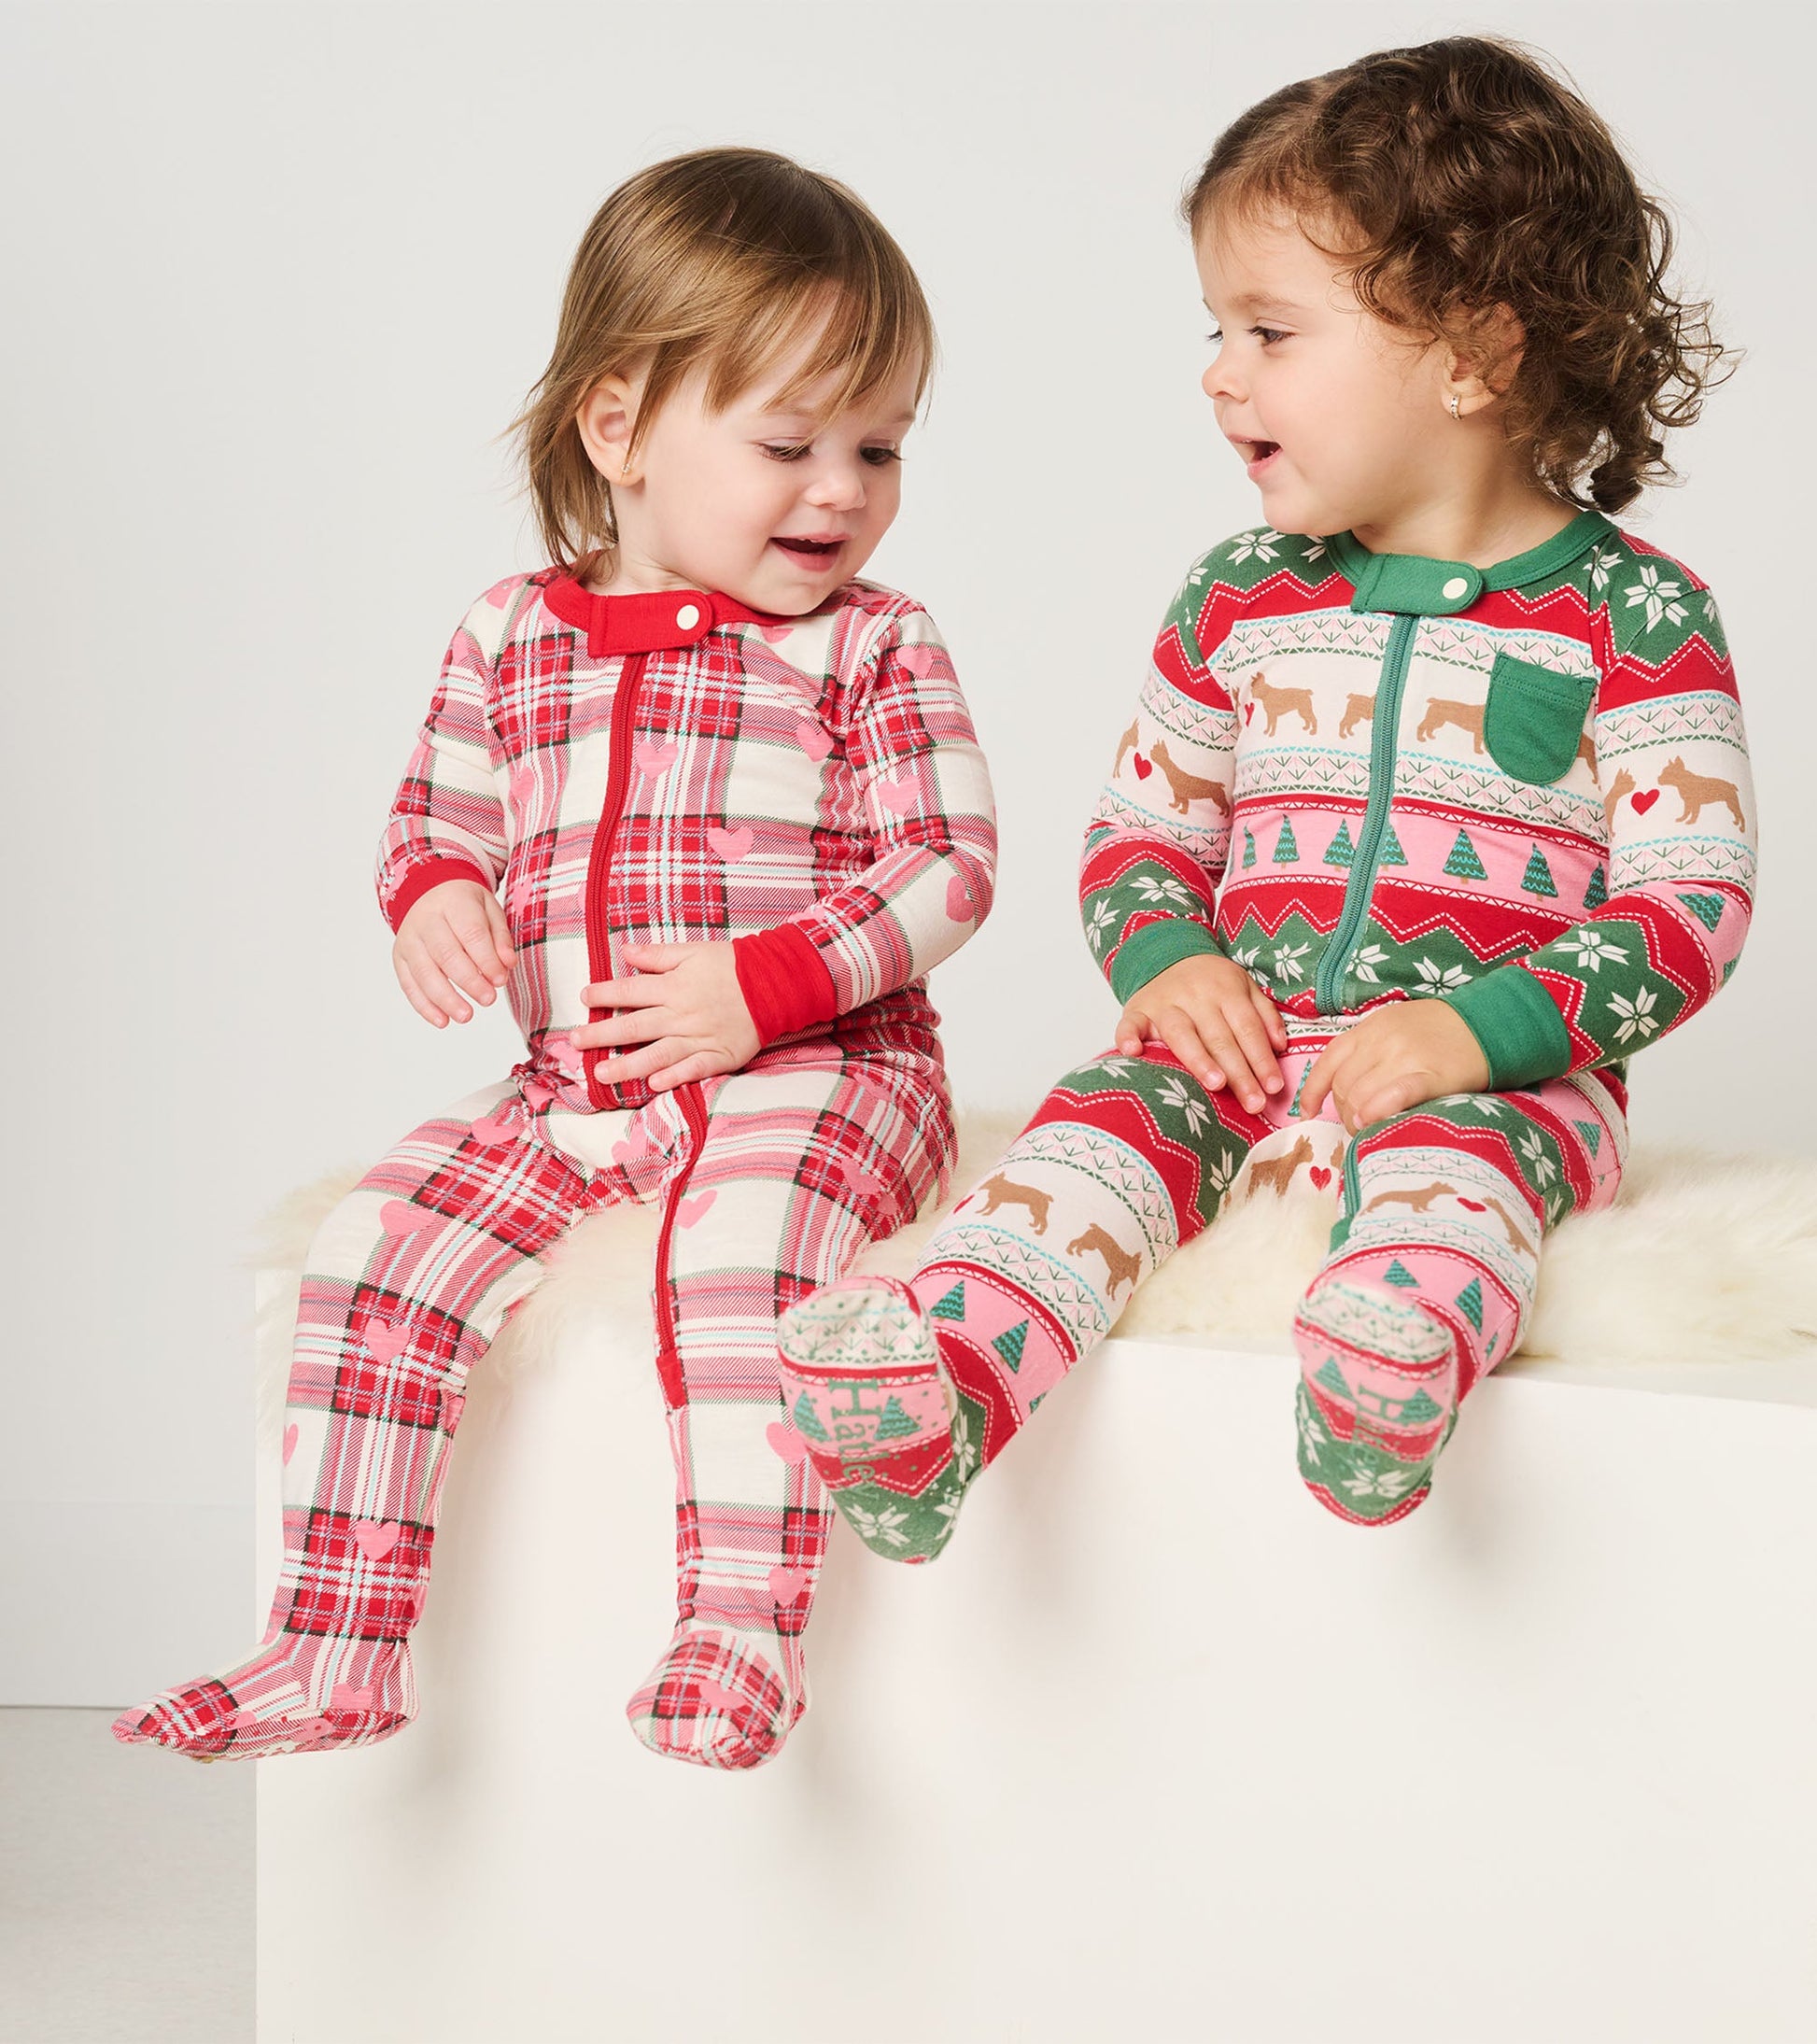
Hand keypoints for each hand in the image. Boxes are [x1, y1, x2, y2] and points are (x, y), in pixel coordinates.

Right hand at [393, 880, 514, 1026]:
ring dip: (446, 998)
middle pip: (446, 954)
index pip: (471, 933)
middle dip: (469, 981)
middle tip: (489, 1000)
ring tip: (466, 1016)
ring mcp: (409, 940)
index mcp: (453, 903)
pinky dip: (424, 1006)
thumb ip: (500, 937)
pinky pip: (409, 984)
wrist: (428, 893)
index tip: (500, 980)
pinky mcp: (400, 958)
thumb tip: (508, 964)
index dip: (486, 959)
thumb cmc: (465, 906)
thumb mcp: (489, 910)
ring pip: (424, 972)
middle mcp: (425, 920)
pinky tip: (442, 1020)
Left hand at [575, 943, 759, 1091]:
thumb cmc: (734, 965)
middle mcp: (681, 1014)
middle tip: (574, 1042)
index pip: (629, 991)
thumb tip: (625, 951)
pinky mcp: (718, 1055)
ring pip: (656, 1054)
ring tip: (601, 1073)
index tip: (583, 998)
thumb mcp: (694, 951)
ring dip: (626, 1065)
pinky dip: (674, 1077)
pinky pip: (693, 1069)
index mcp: (673, 986)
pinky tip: (653, 1085)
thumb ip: (658, 955)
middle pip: (634, 1026)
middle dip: (601, 1034)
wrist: (775, 983)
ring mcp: (699, 1037)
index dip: (603, 994)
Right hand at [1115, 953, 1286, 1112]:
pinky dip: (1128, 1037)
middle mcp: (1195, 996)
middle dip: (1239, 1072)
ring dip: (1199, 1059)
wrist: (1168, 954)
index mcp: (1225, 989)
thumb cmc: (1210, 981)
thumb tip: (1280, 1045)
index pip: (1247, 1028)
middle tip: (1253, 1102)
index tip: (1273, 1087)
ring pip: (1182, 1034)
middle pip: (1220, 1038)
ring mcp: (1164, 1003)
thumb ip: (1264, 1013)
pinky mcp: (1136, 1010)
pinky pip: (1130, 1024)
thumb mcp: (1244, 986)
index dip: (1261, 1059)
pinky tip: (1132, 1053)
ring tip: (1216, 1084)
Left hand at [1298, 1001, 1489, 1135]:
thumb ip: (1368, 1050)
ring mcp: (1405, 1057)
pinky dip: (1376, 1112)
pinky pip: (1392, 1097)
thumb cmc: (1439, 1032)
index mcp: (1370, 1028)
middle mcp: (1382, 1041)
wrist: (1488, 1025)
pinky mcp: (1429, 1075)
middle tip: (1356, 1126)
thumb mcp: (1395, 1027)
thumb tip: (1344, 1088)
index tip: (1308, 1112)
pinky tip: (1371, 1123)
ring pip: (1361, 1097)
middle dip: (1343, 1113)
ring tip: (1370, 1129)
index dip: (1313, 1091)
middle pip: (1343, 1086)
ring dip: (1358, 1121)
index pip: (1328, 1061)